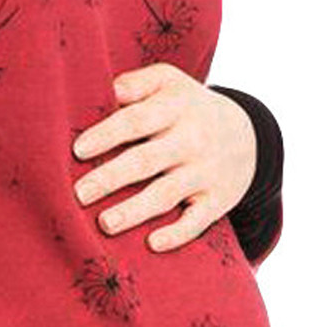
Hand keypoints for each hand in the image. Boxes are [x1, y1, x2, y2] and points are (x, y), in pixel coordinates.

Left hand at [70, 63, 257, 251]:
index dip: (107, 135)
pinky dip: (178, 234)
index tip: (78, 150)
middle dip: (111, 178)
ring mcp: (205, 172)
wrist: (248, 135)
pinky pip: (197, 220)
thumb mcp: (169, 81)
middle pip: (146, 160)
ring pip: (166, 193)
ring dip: (134, 210)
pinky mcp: (218, 200)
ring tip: (104, 223)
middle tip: (80, 193)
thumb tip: (102, 92)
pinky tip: (153, 244)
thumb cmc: (189, 108)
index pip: (136, 121)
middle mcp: (191, 140)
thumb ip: (136, 83)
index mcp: (175, 107)